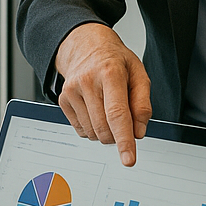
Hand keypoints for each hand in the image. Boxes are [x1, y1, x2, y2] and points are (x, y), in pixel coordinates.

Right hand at [55, 23, 151, 165]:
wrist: (85, 46)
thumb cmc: (115, 61)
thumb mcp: (139, 73)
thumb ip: (142, 104)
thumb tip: (138, 132)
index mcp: (110, 72)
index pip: (118, 114)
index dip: (124, 140)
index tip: (128, 159)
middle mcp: (87, 81)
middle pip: (104, 128)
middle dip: (118, 135)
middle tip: (125, 122)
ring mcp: (72, 91)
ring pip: (92, 133)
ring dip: (105, 132)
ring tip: (108, 109)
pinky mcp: (63, 100)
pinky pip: (81, 130)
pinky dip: (93, 128)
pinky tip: (96, 109)